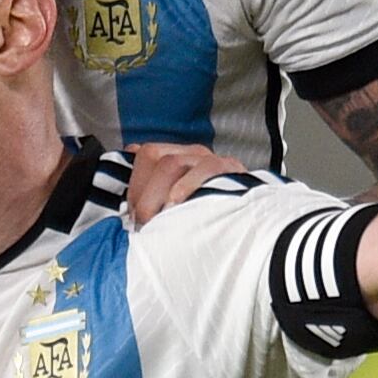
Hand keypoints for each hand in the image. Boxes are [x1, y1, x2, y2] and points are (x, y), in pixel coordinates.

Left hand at [125, 141, 246, 222]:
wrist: (247, 224)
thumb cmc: (205, 215)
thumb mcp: (174, 203)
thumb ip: (153, 188)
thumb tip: (130, 161)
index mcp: (178, 156)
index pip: (146, 153)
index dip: (134, 184)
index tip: (132, 214)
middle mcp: (192, 153)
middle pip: (154, 155)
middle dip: (141, 192)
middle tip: (143, 222)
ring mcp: (211, 159)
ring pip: (172, 163)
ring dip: (156, 194)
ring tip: (156, 220)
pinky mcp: (230, 169)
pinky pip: (205, 168)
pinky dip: (186, 186)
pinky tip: (177, 205)